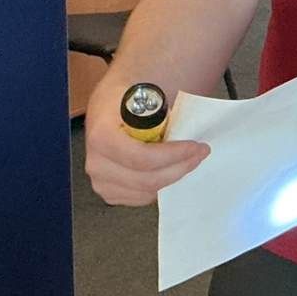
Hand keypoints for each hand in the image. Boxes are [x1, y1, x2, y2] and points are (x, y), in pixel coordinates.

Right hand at [83, 84, 209, 206]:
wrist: (105, 109)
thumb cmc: (123, 101)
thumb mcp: (143, 97)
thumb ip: (162, 118)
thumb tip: (188, 134)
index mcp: (102, 137)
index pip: (143, 158)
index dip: (174, 156)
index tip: (195, 146)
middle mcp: (96, 163)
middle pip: (147, 179)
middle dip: (180, 167)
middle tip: (200, 153)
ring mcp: (99, 181)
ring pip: (147, 191)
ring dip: (173, 177)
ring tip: (187, 160)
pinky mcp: (107, 192)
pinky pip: (141, 197)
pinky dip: (160, 185)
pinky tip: (167, 169)